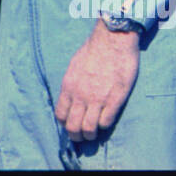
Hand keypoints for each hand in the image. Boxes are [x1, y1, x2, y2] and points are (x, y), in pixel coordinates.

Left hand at [55, 21, 140, 140]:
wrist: (113, 39)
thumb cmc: (94, 49)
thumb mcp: (74, 66)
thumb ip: (72, 84)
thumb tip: (72, 96)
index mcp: (69, 86)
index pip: (60, 115)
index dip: (65, 123)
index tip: (71, 123)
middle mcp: (80, 95)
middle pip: (73, 127)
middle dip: (77, 136)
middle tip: (83, 136)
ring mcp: (97, 99)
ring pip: (89, 129)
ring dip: (92, 134)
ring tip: (95, 133)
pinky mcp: (115, 99)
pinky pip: (106, 122)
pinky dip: (105, 125)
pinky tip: (107, 118)